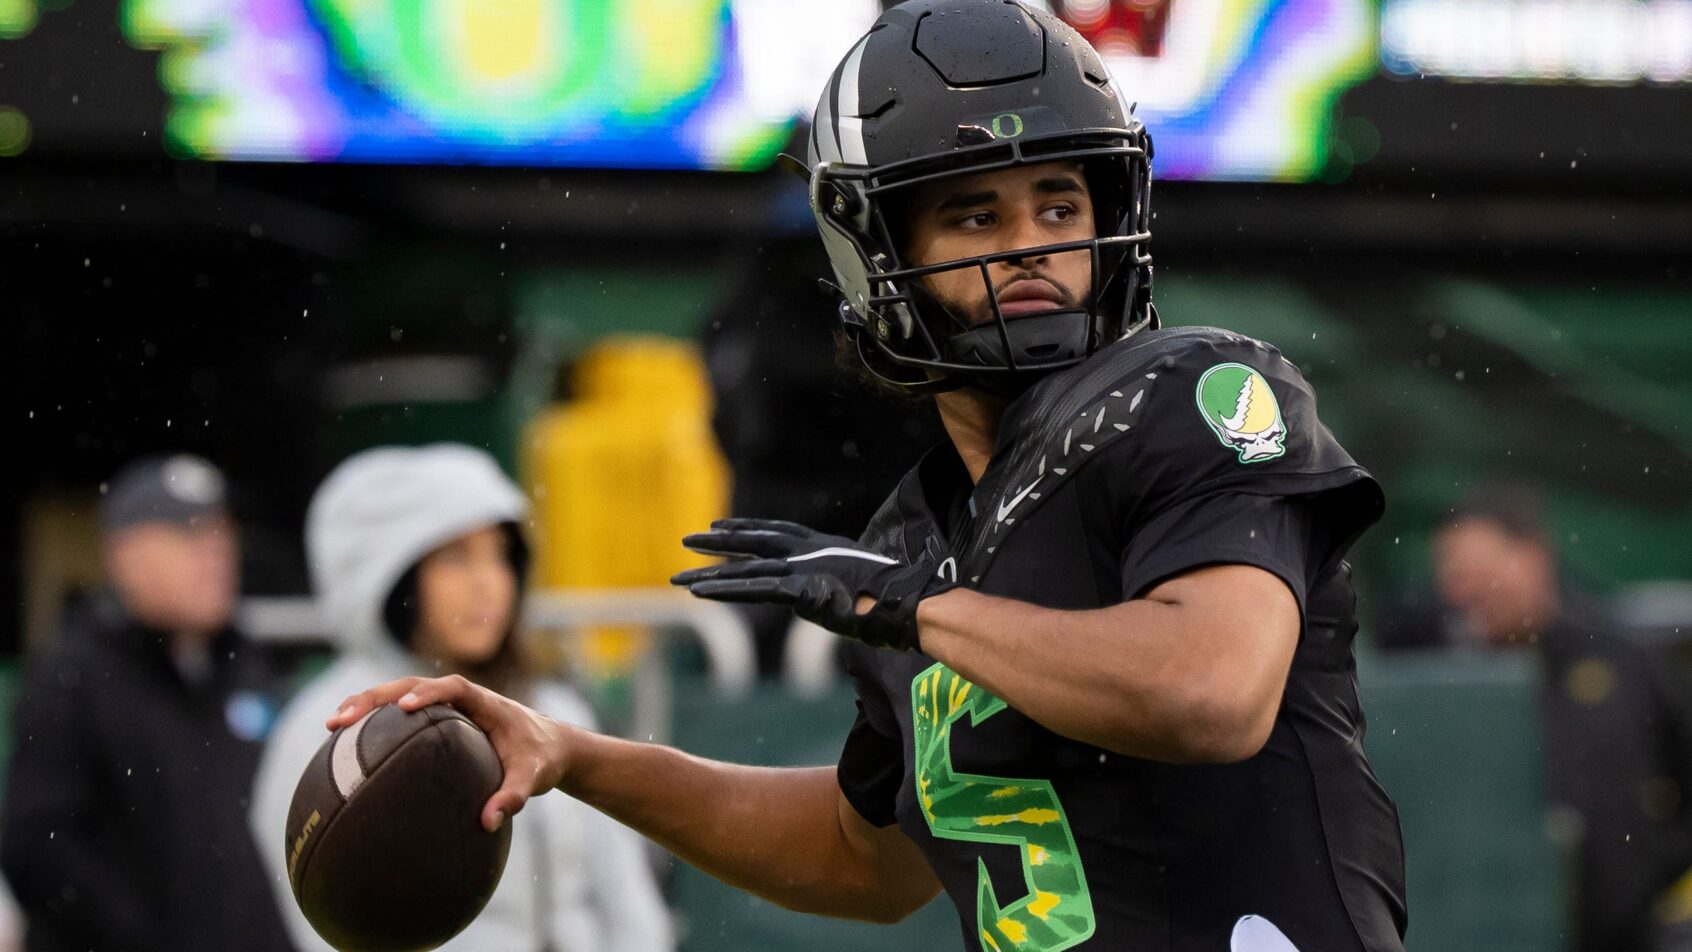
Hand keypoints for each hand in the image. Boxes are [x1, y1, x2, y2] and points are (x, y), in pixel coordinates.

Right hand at [326, 675, 572, 832]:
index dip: (428, 693)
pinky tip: (345, 745)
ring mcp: (446, 707)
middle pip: (412, 685)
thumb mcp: (534, 778)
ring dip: (366, 706)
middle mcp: (461, 698)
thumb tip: (489, 822)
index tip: (404, 709)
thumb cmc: (541, 758)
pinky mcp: (437, 719)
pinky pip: (401, 715)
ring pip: (399, 696)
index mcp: (485, 702)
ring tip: (332, 726)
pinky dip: (374, 723)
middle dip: (376, 698)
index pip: (454, 687)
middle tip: (344, 718)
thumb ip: (515, 797)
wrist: (549, 746)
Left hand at [671, 518, 955, 650]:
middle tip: (687, 539)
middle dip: (719, 542)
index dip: (747, 528)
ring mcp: (803, 569)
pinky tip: (699, 592)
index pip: (778, 531)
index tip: (720, 526)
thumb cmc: (896, 597)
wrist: (908, 601)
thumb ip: (839, 585)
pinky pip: (753, 590)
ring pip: (746, 570)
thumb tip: (832, 597)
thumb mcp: (862, 584)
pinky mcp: (799, 590)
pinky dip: (724, 590)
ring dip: (709, 573)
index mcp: (824, 546)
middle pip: (754, 541)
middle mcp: (809, 552)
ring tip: (677, 577)